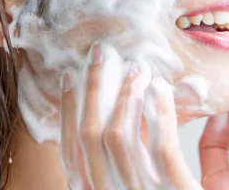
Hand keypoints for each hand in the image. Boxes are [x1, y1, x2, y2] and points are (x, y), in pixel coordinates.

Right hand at [59, 43, 200, 189]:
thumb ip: (139, 165)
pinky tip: (161, 89)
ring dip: (125, 94)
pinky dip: (161, 112)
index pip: (72, 150)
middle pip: (89, 135)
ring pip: (117, 135)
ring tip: (135, 68)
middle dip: (91, 88)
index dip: (67, 111)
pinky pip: (162, 146)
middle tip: (98, 52)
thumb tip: (135, 126)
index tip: (68, 76)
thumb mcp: (143, 187)